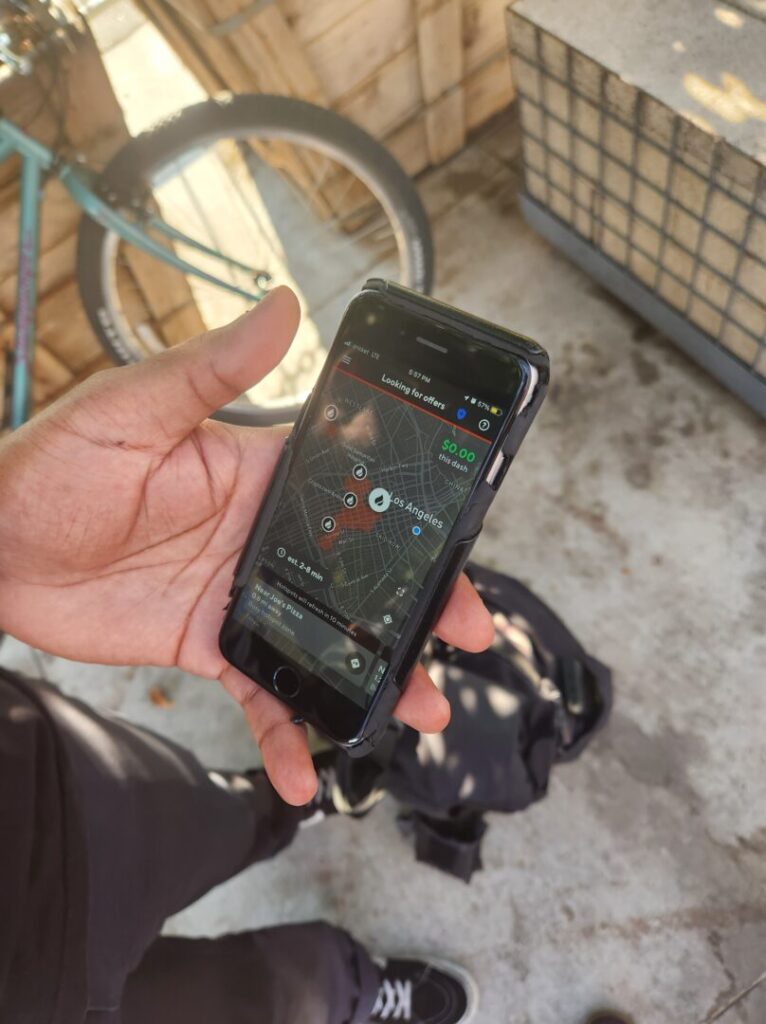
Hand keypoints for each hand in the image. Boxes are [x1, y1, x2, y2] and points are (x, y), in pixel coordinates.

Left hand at [0, 288, 493, 803]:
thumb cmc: (52, 464)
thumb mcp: (135, 408)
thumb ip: (212, 370)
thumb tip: (282, 306)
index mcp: (259, 472)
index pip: (354, 491)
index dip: (412, 517)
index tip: (459, 542)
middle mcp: (260, 534)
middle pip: (356, 572)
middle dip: (416, 604)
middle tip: (465, 635)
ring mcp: (238, 594)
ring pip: (324, 639)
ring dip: (371, 675)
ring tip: (417, 710)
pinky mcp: (206, 643)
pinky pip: (259, 691)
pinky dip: (284, 732)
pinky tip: (305, 772)